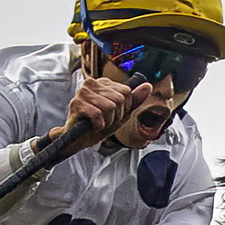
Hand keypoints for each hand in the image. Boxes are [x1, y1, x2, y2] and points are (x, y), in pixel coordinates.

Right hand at [51, 72, 166, 153]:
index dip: (123, 109)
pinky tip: (92, 126)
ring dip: (107, 121)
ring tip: (98, 123)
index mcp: (103, 82)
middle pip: (119, 99)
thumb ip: (134, 100)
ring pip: (109, 106)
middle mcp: (91, 83)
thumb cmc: (98, 126)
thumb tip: (148, 85)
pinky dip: (98, 125)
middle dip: (115, 116)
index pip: (126, 92)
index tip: (112, 115)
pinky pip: (98, 114)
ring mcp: (82, 92)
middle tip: (104, 121)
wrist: (79, 141)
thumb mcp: (121, 114)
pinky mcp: (76, 104)